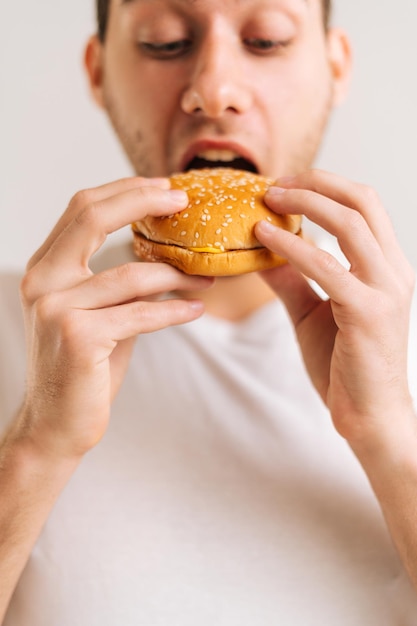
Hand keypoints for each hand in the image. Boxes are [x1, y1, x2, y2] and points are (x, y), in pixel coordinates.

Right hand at [19, 177, 211, 457]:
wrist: (56, 424)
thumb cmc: (83, 368)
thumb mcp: (98, 315)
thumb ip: (120, 283)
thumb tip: (167, 256)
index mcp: (45, 269)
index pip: (81, 209)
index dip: (124, 191)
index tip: (164, 187)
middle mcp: (42, 281)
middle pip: (92, 217)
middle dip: (143, 202)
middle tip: (185, 201)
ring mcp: (55, 308)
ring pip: (130, 274)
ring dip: (176, 274)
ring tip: (207, 276)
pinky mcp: (77, 337)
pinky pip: (140, 313)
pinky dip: (174, 310)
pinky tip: (196, 309)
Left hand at [255, 169, 415, 453]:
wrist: (368, 417)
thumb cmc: (345, 365)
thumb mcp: (313, 313)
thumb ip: (293, 281)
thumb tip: (261, 254)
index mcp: (386, 268)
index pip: (364, 206)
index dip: (325, 185)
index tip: (284, 184)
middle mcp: (393, 272)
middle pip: (363, 200)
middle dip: (316, 182)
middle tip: (273, 183)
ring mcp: (385, 290)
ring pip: (350, 223)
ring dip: (304, 203)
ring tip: (266, 199)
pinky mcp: (367, 313)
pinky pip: (325, 266)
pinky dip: (291, 246)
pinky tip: (262, 237)